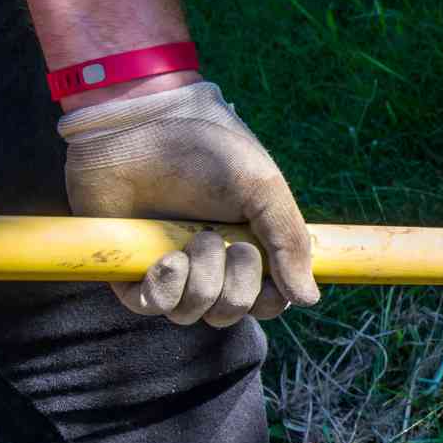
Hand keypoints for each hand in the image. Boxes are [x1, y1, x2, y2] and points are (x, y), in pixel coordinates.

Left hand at [58, 80, 319, 326]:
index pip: (268, 301)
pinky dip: (164, 288)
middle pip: (233, 311)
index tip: (264, 267)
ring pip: (193, 313)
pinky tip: (165, 259)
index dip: (270, 298)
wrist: (140, 129)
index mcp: (249, 249)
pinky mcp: (132, 272)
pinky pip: (153, 307)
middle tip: (222, 239)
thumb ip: (290, 242)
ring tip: (191, 240)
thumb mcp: (263, 189)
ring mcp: (171, 271)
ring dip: (199, 280)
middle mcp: (211, 266)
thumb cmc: (205, 151)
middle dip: (234, 283)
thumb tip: (310, 300)